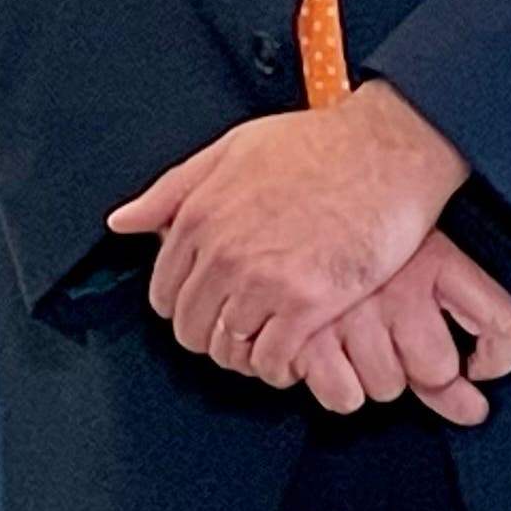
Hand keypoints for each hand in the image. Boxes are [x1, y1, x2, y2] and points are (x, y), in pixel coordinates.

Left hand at [110, 81, 471, 381]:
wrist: (387, 152)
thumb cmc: (319, 144)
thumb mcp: (231, 149)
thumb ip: (172, 190)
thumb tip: (123, 222)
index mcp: (200, 216)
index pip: (164, 290)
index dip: (185, 304)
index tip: (208, 305)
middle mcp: (223, 253)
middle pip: (190, 327)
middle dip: (211, 332)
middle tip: (240, 327)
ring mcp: (263, 282)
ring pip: (227, 349)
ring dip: (245, 352)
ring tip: (267, 341)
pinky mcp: (306, 305)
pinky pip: (270, 361)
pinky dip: (277, 366)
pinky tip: (291, 351)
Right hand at [287, 232, 510, 422]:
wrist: (288, 208)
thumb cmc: (361, 242)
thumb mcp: (415, 251)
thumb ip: (452, 323)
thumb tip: (473, 412)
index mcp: (436, 258)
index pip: (499, 322)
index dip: (497, 359)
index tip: (478, 368)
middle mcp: (401, 289)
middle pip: (437, 370)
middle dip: (422, 372)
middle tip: (398, 344)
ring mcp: (353, 316)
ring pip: (387, 387)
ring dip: (375, 376)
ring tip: (358, 341)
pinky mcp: (309, 338)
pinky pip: (343, 396)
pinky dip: (338, 387)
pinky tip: (330, 356)